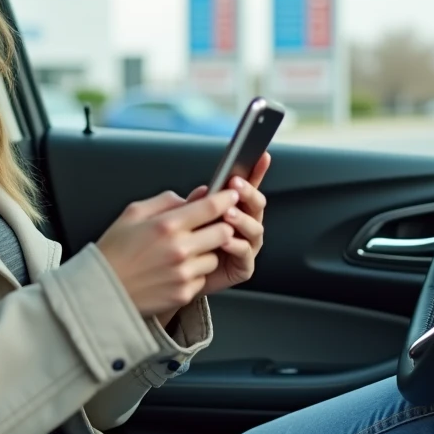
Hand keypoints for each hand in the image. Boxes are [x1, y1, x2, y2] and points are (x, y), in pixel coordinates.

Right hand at [97, 188, 240, 317]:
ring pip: (215, 257)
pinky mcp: (184, 293)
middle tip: (210, 226)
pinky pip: (203, 277)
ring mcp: (183, 273)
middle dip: (221, 226)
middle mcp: (179, 249)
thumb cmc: (114, 251)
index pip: (210, 207)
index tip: (231, 195)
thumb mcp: (132, 214)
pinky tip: (174, 271)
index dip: (226, 199)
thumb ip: (165, 201)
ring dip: (207, 252)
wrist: (101, 291)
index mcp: (166, 225)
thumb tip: (193, 196)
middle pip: (223, 232)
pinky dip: (195, 272)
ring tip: (183, 253)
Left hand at [183, 152, 270, 295]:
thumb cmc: (180, 245)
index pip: (247, 187)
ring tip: (228, 214)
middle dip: (248, 193)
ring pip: (255, 228)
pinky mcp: (243, 266)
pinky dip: (237, 245)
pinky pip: (245, 253)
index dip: (256, 171)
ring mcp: (246, 245)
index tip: (261, 155)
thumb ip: (195, 205)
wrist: (172, 278)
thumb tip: (205, 190)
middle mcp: (243, 225)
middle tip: (236, 185)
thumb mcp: (183, 218)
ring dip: (242, 219)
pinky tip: (225, 240)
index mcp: (232, 209)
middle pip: (256, 205)